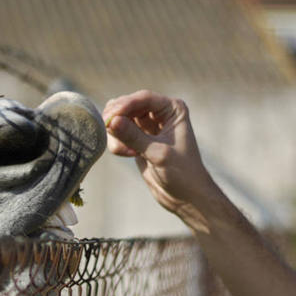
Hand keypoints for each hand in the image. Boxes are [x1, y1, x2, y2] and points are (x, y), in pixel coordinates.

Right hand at [103, 90, 216, 228]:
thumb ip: (133, 136)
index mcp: (172, 109)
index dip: (124, 105)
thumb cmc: (182, 174)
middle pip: (128, 105)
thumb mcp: (158, 154)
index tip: (110, 118)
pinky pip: (119, 134)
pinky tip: (129, 155)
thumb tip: (111, 120)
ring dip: (116, 133)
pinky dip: (117, 143)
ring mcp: (148, 126)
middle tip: (109, 132)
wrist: (186, 196)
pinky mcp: (138, 140)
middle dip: (117, 118)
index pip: (143, 98)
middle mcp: (160, 113)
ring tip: (126, 151)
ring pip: (120, 118)